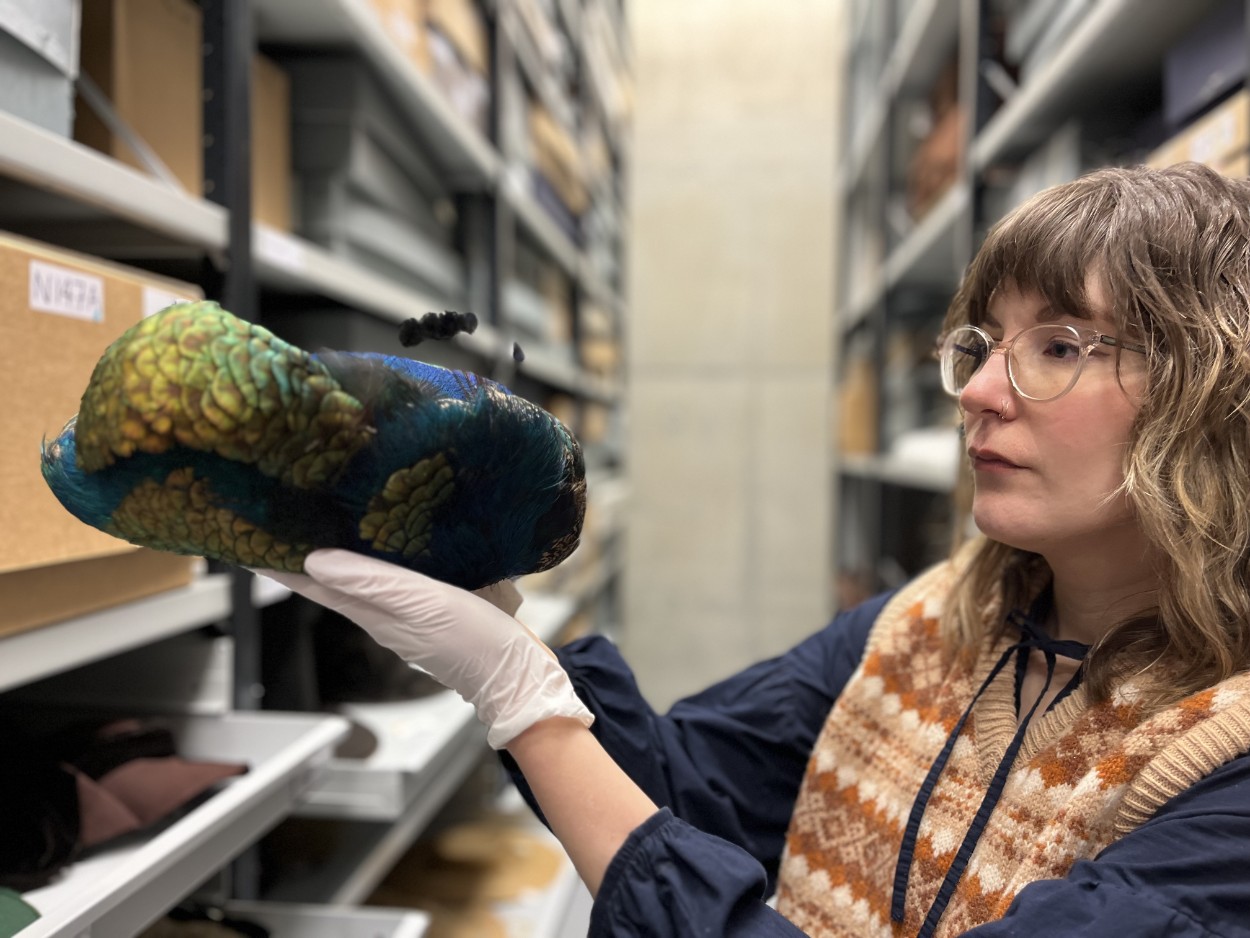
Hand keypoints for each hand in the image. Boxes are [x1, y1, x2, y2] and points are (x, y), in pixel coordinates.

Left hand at [260, 549, 592, 748]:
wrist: (519, 676)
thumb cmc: (473, 643)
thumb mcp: (421, 606)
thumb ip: (372, 583)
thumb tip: (313, 561)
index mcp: (376, 614)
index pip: (314, 585)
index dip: (280, 564)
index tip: (248, 538)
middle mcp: (386, 616)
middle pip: (333, 582)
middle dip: (306, 554)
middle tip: (283, 518)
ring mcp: (411, 615)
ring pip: (365, 580)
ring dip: (342, 555)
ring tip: (325, 522)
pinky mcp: (437, 610)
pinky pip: (397, 580)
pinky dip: (382, 560)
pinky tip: (390, 544)